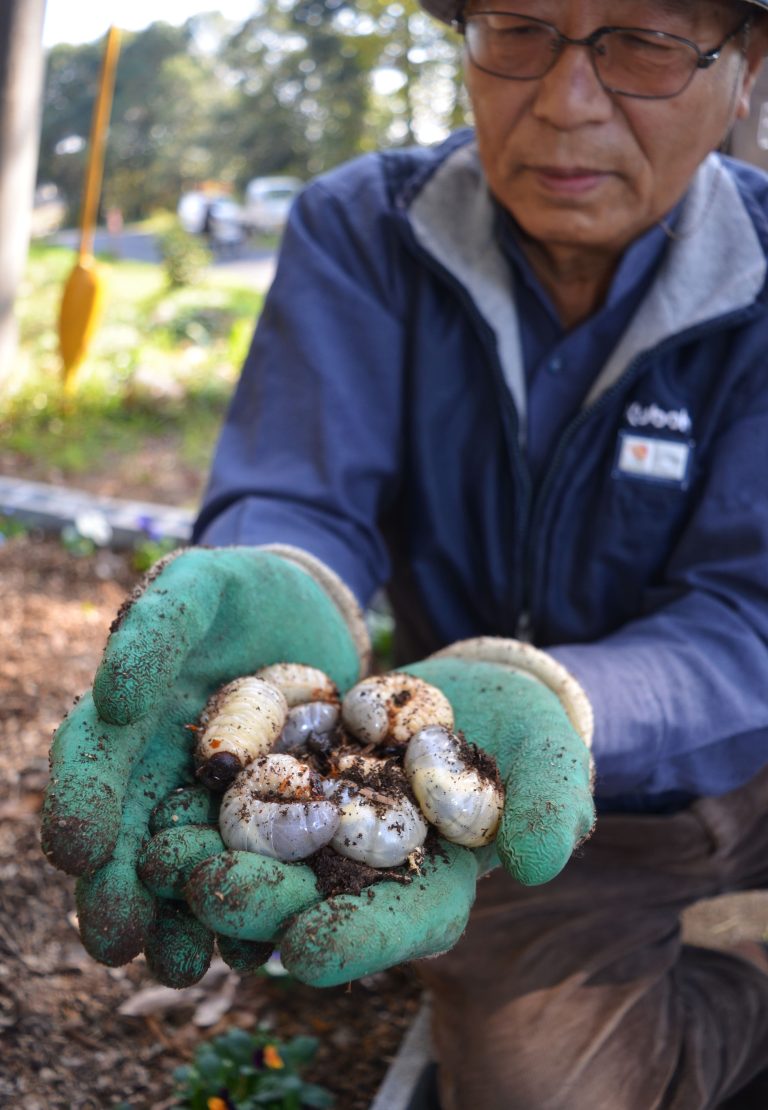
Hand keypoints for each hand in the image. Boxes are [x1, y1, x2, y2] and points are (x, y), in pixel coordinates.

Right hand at [41, 545, 366, 984]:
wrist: (304, 613)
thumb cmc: (237, 593)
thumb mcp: (196, 590)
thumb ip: (156, 629)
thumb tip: (113, 699)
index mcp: (125, 721)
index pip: (89, 766)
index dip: (79, 805)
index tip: (78, 849)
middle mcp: (157, 772)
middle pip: (127, 836)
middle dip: (117, 889)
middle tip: (116, 941)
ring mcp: (211, 802)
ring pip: (183, 867)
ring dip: (177, 919)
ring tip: (182, 964)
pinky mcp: (270, 820)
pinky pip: (254, 867)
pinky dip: (252, 906)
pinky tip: (257, 946)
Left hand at [157, 639, 594, 987]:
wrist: (478, 689)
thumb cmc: (527, 735)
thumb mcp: (550, 762)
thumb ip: (550, 808)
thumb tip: (537, 863)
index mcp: (433, 886)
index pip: (400, 925)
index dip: (358, 940)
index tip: (310, 951)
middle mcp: (367, 872)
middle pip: (314, 899)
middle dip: (262, 903)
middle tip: (212, 896)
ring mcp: (324, 829)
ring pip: (264, 857)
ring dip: (211, 860)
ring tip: (163, 856)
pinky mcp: (292, 781)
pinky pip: (247, 792)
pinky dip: (208, 798)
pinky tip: (166, 794)